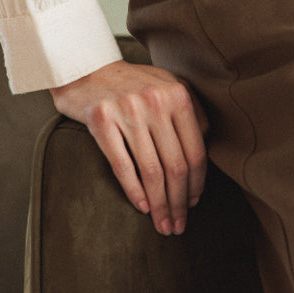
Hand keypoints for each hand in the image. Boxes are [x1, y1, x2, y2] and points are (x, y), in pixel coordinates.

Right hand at [50, 58, 209, 235]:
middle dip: (179, 202)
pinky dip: (134, 191)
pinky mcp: (101, 120)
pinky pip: (122, 165)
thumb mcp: (168, 86)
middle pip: (176, 165)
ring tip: (162, 224)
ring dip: (159, 205)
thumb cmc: (132, 83)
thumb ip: (190, 111)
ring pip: (151, 171)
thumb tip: (206, 146)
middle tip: (178, 225)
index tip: (193, 203)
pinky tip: (142, 207)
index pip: (195, 150)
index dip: (196, 184)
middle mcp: (155, 102)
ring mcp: (128, 111)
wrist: (87, 68)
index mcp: (177, 94)